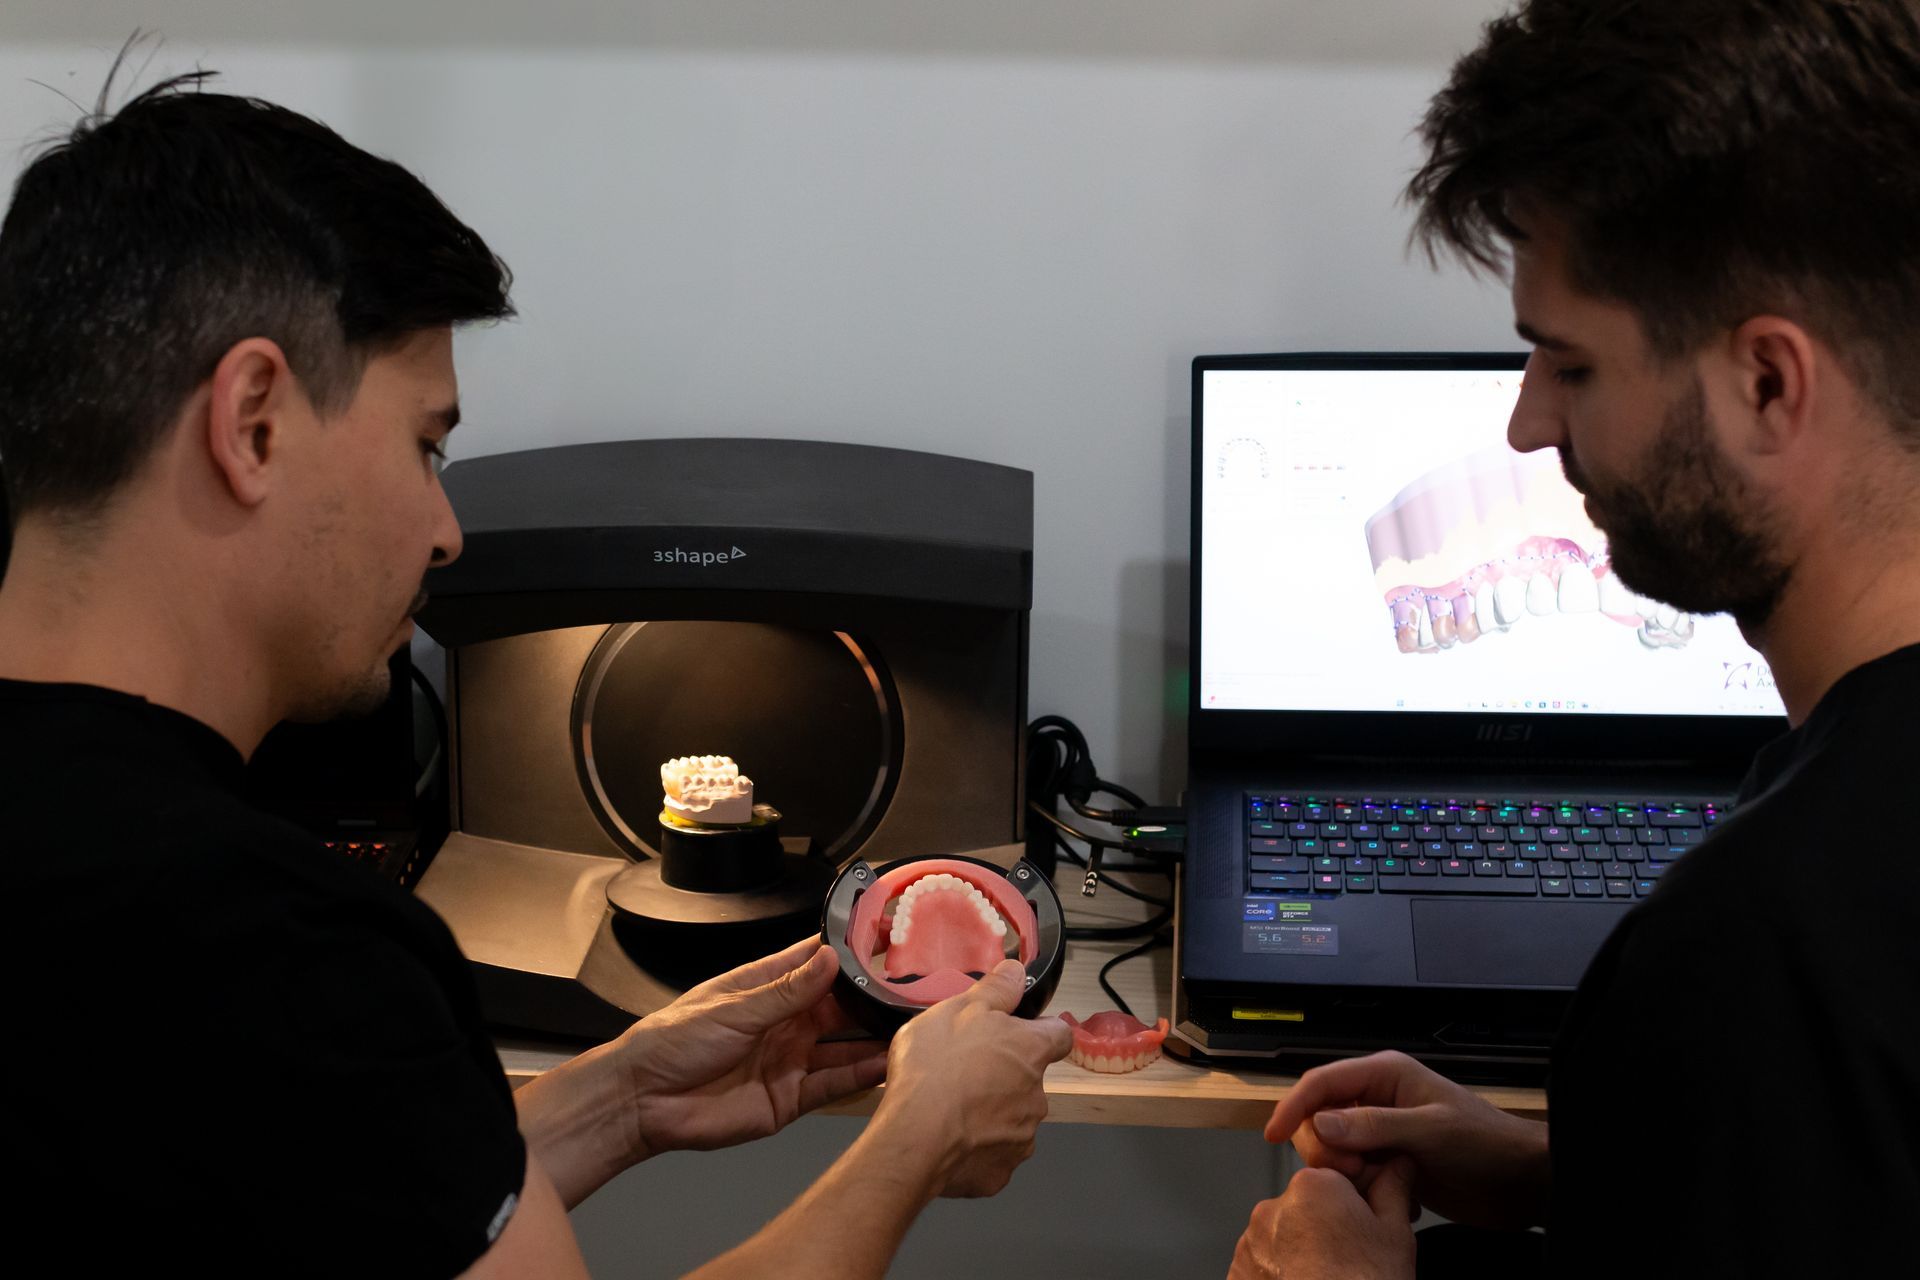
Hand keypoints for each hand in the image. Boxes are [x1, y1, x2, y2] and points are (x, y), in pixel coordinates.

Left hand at [616, 937, 888, 1157]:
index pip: (817, 961)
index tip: (886, 937)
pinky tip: (885, 1064)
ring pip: (843, 1046)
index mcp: (766, 987)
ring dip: (874, 1038)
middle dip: (873, 999)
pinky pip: (832, 1084)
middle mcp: (784, 1021)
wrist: (644, 1102)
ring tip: (910, 1029)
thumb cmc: (672, 1042)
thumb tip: (829, 961)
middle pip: (840, 1006)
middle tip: (911, 991)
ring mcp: (790, 1059)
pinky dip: (860, 1075)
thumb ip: (786, 991)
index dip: (850, 950)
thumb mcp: (732, 1008)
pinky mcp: (789, 1098)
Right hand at [872, 959, 1073, 1197]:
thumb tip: (1017, 971)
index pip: (1059, 1035)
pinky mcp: (1000, 1174)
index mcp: (1030, 1052)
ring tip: (951, 1107)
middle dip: (1005, 1076)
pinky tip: (949, 1139)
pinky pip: (993, 1157)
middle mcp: (1036, 1096)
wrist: (915, 1136)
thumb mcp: (960, 1008)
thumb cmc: (936, 1067)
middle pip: (1030, 1080)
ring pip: (1012, 1120)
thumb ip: (996, 989)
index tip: (1021, 1032)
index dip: (1041, 1031)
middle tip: (965, 1071)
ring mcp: (1021, 1138)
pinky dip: (976, 1149)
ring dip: (991, 1113)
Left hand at [1228, 1156, 1416, 1279]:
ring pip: (1282, 1239)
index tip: (1365, 1230)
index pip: (1333, 1182)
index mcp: (1312, 1186)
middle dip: (1324, 1229)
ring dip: (1300, 1253)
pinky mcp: (1237, 1272)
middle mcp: (1272, 1207)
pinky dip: (1279, 1276)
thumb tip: (1397, 1164)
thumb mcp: (1395, 1236)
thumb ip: (1392, 1190)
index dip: (1354, 1207)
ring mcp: (1250, 1242)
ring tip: (1327, 1278)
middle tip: (1349, 1262)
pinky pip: (1261, 1266)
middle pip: (1305, 1210)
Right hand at [1263, 1050, 1548, 1230]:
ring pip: (1333, 1147)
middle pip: (1319, 1116)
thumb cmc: (1484, 1142)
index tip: (1271, 1134)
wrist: (1519, 1180)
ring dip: (1344, 1171)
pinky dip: (1361, 1186)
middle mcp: (1377, 1097)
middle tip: (1352, 1173)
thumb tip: (1321, 1122)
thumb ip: (1374, 1125)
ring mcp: (1382, 1129)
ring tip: (1375, 1185)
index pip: (1321, 1082)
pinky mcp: (1389, 1159)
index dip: (1292, 1105)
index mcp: (1384, 1074)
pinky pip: (1354, 1170)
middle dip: (1324, 1147)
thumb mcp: (1430, 1130)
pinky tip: (1387, 1198)